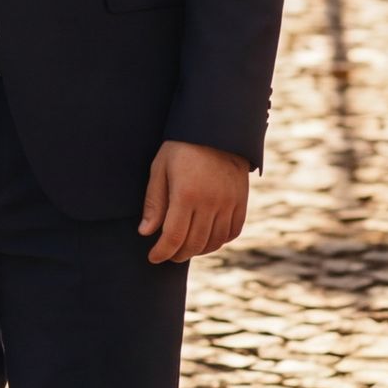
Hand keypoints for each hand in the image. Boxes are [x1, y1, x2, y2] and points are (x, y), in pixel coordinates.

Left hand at [138, 141, 249, 263]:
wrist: (218, 130)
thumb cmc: (182, 147)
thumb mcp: (160, 168)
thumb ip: (154, 202)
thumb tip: (146, 233)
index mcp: (186, 194)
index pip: (173, 236)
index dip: (162, 252)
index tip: (153, 257)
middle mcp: (210, 202)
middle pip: (194, 243)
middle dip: (177, 254)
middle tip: (168, 254)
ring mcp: (229, 204)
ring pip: (214, 242)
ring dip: (197, 250)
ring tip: (185, 248)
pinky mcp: (241, 202)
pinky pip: (232, 232)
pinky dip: (219, 241)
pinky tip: (207, 239)